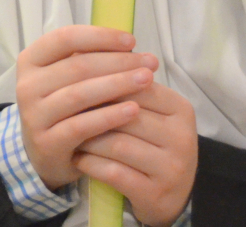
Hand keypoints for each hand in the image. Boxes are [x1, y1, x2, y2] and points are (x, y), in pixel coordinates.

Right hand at [15, 25, 159, 191]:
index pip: (65, 38)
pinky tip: (133, 110)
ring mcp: (33, 115)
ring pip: (79, 94)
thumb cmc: (65, 106)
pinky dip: (109, 116)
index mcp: (31, 60)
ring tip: (147, 81)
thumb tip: (131, 47)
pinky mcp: (46, 142)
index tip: (132, 41)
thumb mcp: (68, 78)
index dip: (100, 37)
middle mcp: (26, 85)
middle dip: (118, 62)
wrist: (46, 153)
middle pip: (77, 66)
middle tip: (150, 63)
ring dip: (117, 85)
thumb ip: (90, 60)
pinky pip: (82, 126)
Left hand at [74, 82, 196, 226]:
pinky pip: (114, 172)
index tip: (74, 81)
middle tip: (63, 107)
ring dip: (87, 138)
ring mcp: (172, 167)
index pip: (137, 85)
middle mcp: (182, 136)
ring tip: (68, 132)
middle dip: (91, 110)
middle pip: (126, 114)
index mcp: (180, 108)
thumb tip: (80, 51)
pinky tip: (78, 158)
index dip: (102, 81)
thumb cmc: (150, 144)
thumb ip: (123, 85)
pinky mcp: (156, 193)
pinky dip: (91, 163)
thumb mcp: (147, 112)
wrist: (170, 195)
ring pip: (117, 144)